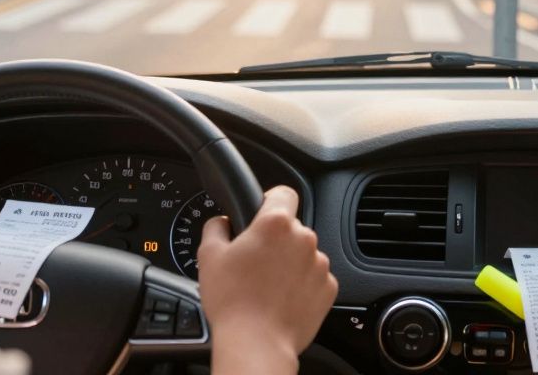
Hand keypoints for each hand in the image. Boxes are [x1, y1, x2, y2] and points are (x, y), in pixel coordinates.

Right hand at [199, 186, 337, 374]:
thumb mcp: (209, 255)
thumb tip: (221, 222)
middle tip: (254, 261)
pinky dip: (301, 283)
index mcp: (276, 223)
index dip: (270, 200)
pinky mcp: (328, 288)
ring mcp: (319, 264)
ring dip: (289, 262)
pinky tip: (281, 297)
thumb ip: (216, 226)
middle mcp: (304, 238)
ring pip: (303, 253)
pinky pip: (314, 277)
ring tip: (266, 285)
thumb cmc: (233, 301)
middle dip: (275, 239)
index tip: (262, 212)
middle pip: (291, 227)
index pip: (283, 193)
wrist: (257, 343)